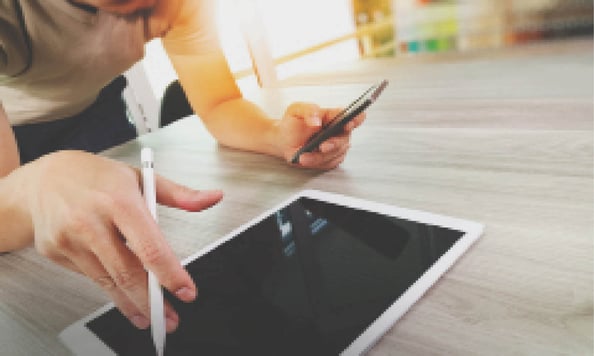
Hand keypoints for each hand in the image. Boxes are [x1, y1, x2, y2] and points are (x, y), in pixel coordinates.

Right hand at [22, 151, 222, 331]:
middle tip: (170, 319)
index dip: (170, 274)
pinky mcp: (56, 251)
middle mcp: (91, 220)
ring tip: (150, 317)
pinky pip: (91, 276)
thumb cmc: (97, 177)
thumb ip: (180, 194)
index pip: (149, 246)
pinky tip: (124, 298)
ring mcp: (69, 238)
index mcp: (118, 199)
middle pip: (127, 272)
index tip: (186, 291)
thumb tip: (212, 199)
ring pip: (108, 282)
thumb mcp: (140, 177)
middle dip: (152, 301)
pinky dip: (111, 290)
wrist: (43, 179)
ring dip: (132, 304)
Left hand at [277, 102, 365, 168]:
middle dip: (334, 143)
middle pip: (344, 138)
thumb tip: (317, 121)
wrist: (284, 139)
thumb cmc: (293, 122)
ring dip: (319, 156)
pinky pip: (329, 162)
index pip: (351, 116)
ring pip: (335, 153)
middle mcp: (339, 131)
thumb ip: (309, 111)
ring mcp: (337, 146)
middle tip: (322, 146)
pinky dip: (316, 162)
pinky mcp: (332, 158)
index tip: (348, 123)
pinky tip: (305, 159)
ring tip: (303, 156)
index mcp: (334, 116)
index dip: (355, 119)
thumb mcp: (297, 110)